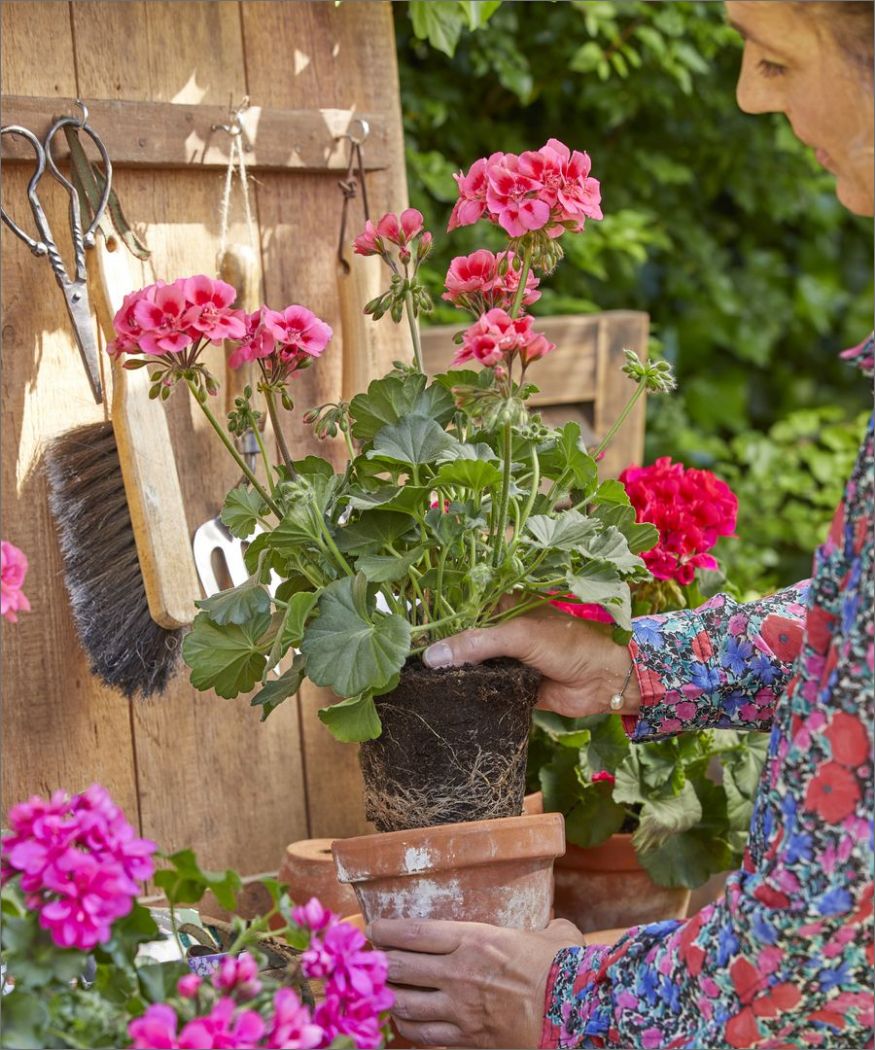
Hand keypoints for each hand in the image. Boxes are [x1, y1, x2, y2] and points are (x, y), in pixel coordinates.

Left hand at [368, 917, 584, 1048]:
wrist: (575, 1014)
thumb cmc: (564, 969)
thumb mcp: (552, 935)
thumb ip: (541, 927)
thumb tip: (552, 928)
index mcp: (474, 938)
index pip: (414, 932)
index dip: (387, 931)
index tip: (373, 929)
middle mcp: (458, 972)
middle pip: (400, 967)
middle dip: (379, 964)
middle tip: (370, 961)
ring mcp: (459, 1009)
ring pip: (404, 1004)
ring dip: (388, 996)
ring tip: (380, 991)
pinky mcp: (466, 1040)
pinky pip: (423, 1037)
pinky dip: (407, 1029)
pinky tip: (403, 1023)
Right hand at [422, 612, 640, 718]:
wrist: (604, 680)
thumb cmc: (569, 644)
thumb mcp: (520, 635)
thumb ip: (477, 643)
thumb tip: (431, 656)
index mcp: (502, 604)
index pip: (460, 602)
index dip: (434, 609)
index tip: (404, 619)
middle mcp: (498, 628)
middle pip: (459, 635)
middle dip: (435, 644)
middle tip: (400, 654)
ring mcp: (502, 657)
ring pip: (466, 663)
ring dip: (447, 670)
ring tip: (409, 677)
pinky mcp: (507, 684)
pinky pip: (479, 687)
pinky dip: (463, 692)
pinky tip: (437, 698)